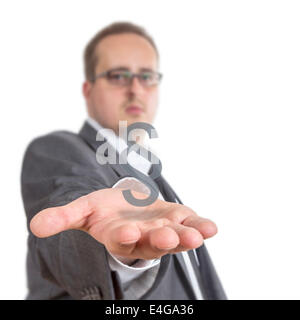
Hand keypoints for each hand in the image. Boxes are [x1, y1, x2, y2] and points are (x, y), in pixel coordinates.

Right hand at [30, 188, 217, 259]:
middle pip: (153, 242)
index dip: (123, 236)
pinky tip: (211, 227)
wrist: (125, 207)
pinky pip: (191, 224)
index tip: (126, 231)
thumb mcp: (82, 211)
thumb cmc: (104, 211)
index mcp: (119, 237)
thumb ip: (63, 218)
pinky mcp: (177, 219)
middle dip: (160, 239)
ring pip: (176, 236)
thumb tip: (36, 225)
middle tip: (168, 236)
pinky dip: (201, 226)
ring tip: (199, 234)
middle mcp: (143, 238)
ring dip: (187, 235)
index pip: (120, 240)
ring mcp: (163, 229)